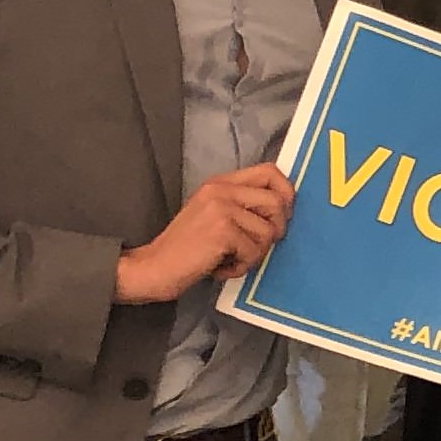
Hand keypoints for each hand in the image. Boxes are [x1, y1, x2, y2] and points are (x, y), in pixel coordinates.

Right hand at [117, 163, 294, 303]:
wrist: (153, 268)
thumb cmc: (187, 249)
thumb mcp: (214, 215)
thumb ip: (242, 205)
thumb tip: (284, 208)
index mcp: (221, 183)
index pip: (270, 171)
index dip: (286, 193)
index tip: (282, 216)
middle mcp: (221, 190)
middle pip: (278, 202)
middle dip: (275, 230)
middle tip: (254, 247)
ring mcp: (221, 208)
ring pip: (269, 231)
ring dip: (255, 254)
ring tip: (230, 259)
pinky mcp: (222, 230)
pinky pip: (254, 251)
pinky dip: (242, 266)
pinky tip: (221, 268)